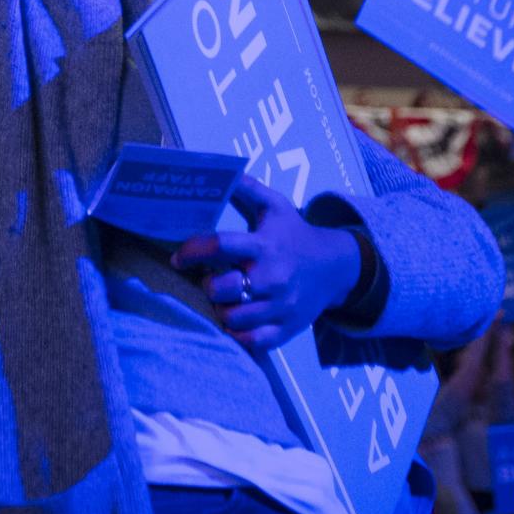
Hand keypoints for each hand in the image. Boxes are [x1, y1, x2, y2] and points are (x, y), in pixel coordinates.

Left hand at [171, 176, 362, 352]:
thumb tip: (217, 171)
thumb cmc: (294, 233)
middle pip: (223, 288)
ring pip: (233, 318)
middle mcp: (272, 277)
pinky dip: (237, 334)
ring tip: (222, 299)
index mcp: (265, 245)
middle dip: (208, 284)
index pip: (220, 246)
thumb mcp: (275, 205)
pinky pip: (252, 341)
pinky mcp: (286, 329)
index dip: (193, 250)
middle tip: (209, 280)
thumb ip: (246, 189)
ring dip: (220, 309)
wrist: (335, 266)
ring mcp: (280, 307)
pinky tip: (234, 320)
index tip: (178, 256)